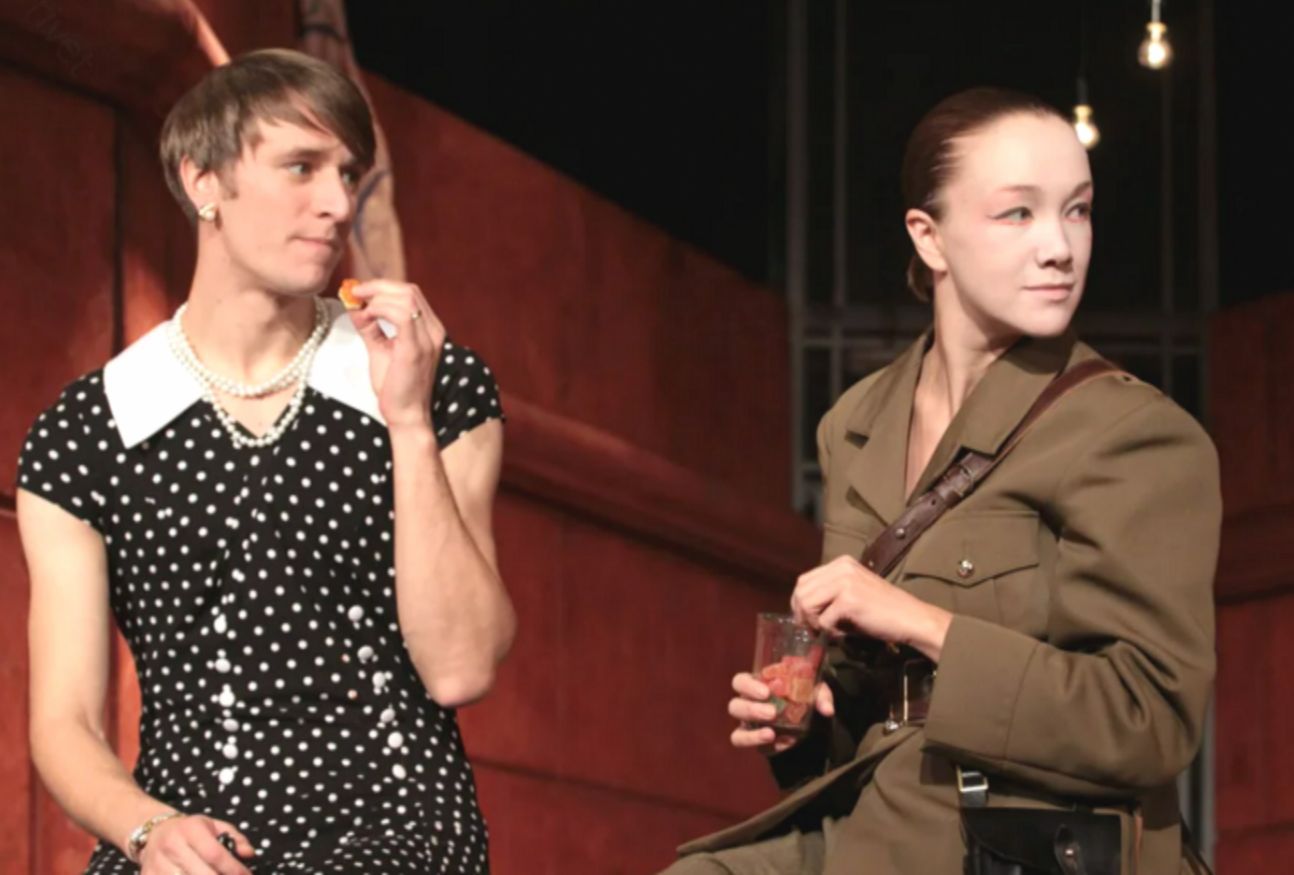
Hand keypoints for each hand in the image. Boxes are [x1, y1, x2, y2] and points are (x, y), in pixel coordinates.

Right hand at [138, 814, 254, 874]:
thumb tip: (249, 854)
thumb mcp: (214, 826)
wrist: (154, 833)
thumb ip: (235, 838)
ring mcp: (157, 865)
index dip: (233, 869)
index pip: (214, 854)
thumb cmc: (190, 831)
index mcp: (190, 830)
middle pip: (202, 874)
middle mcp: (172, 847)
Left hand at [347, 280, 446, 429]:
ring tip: (361, 307)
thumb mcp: (380, 350)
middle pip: (409, 290)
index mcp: (429, 329)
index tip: (359, 292)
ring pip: (406, 297)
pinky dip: (381, 309)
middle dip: (378, 286)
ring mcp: (428, 338)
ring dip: (378, 297)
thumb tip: (355, 307)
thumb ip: (371, 328)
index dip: (383, 287)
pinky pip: (401, 315)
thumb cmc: (395, 387)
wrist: (406, 415)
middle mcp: (434, 330)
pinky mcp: (416, 348)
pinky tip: (368, 317)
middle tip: (355, 293)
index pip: (410, 294)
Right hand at [728, 671, 833, 753]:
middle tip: (772, 713)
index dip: (748, 686)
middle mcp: (747, 705)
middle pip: (734, 707)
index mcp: (756, 685)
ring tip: (770, 733)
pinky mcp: (758, 743)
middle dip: (751, 710)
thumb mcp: (815, 690)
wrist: (809, 716)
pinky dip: (767, 748)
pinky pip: (757, 750)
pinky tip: (784, 743)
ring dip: (752, 735)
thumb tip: (827, 710)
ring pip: (737, 733)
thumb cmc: (804, 695)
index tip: (766, 692)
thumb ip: (821, 697)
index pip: (739, 682)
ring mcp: (750, 727)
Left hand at [790, 555, 952, 661]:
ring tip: (830, 631)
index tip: (806, 620)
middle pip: (801, 591)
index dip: (799, 603)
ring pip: (807, 603)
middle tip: (813, 630)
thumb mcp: (853, 592)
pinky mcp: (849, 599)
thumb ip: (829, 593)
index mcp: (842, 563)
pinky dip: (830, 631)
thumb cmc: (883, 611)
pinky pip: (823, 620)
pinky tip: (844, 633)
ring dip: (814, 622)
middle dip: (802, 614)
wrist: (911, 619)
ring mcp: (845, 582)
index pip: (804, 580)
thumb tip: (801, 608)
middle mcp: (842, 567)